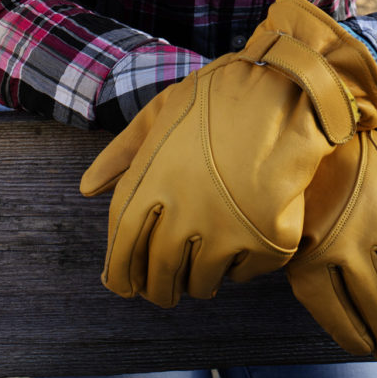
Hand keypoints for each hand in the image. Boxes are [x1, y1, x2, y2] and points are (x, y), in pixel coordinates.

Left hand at [80, 0, 376, 306]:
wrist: (289, 88)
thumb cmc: (222, 95)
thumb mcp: (162, 109)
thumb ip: (124, 151)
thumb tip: (87, 188)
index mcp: (152, 182)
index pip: (122, 249)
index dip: (120, 274)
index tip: (123, 285)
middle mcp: (184, 213)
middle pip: (160, 276)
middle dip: (159, 289)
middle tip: (165, 289)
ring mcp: (227, 230)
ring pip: (203, 282)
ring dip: (200, 278)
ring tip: (206, 263)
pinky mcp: (267, 241)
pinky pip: (245, 272)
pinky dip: (242, 264)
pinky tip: (244, 239)